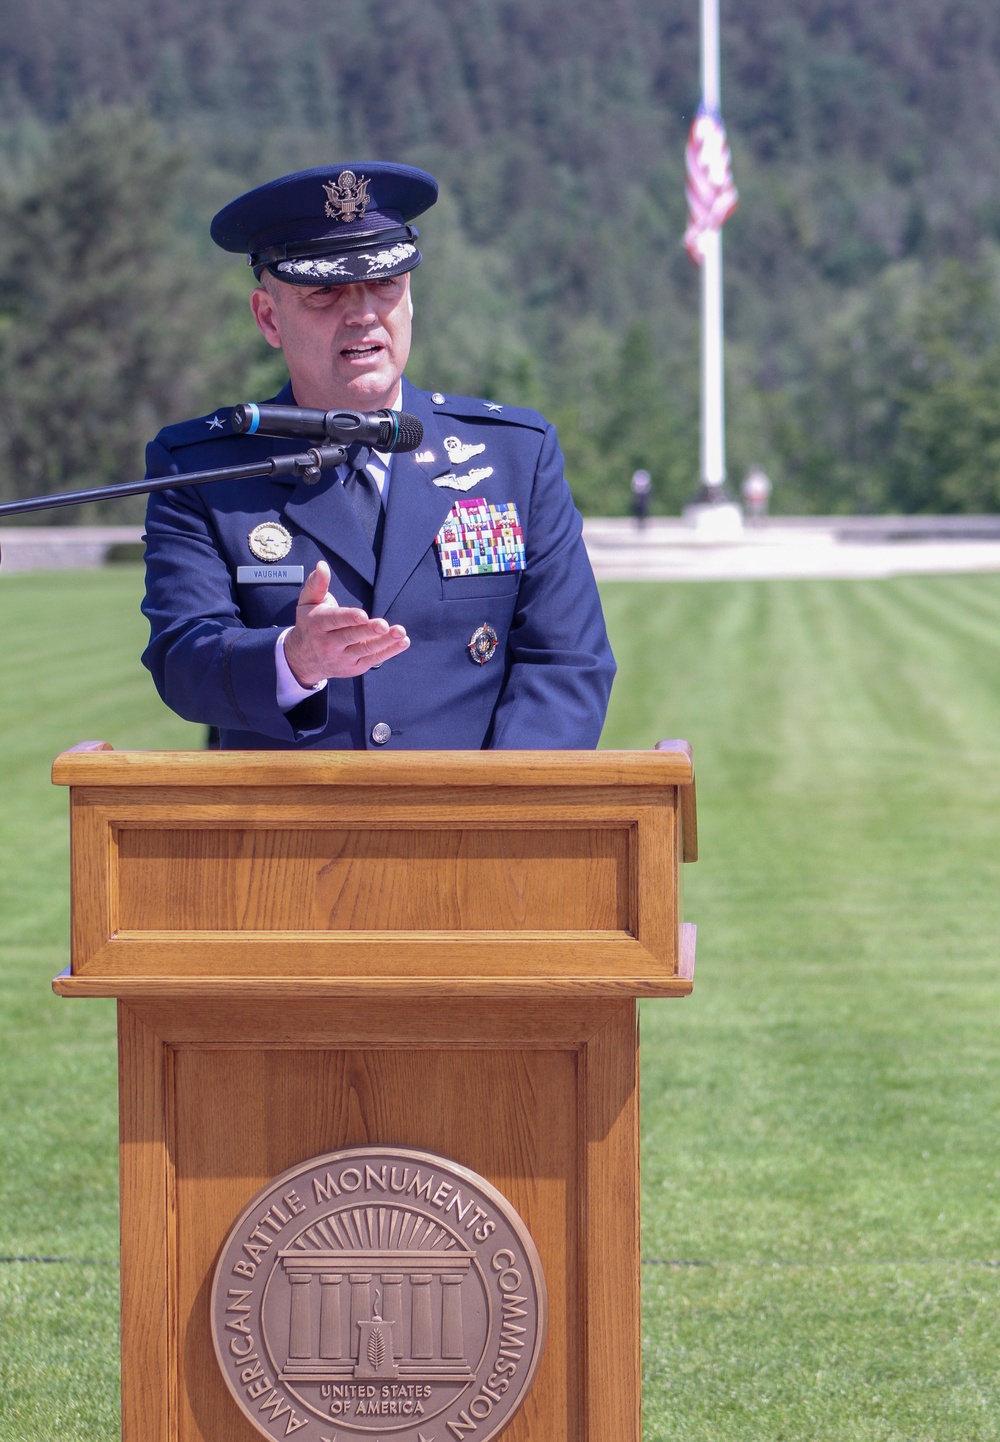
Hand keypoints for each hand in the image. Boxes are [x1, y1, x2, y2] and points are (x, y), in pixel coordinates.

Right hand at [283, 561, 408, 685]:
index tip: (363, 615)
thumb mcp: (307, 602)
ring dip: (385, 642)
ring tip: (400, 633)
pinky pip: (373, 659)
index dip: (349, 618)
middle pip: (351, 636)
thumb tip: (322, 565)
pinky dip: (389, 651)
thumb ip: (316, 583)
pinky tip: (402, 642)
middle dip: (368, 631)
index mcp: (317, 624)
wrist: (304, 659)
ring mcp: (342, 657)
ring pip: (365, 649)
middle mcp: (328, 644)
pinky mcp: (354, 667)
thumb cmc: (310, 624)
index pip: (334, 620)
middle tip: (384, 625)